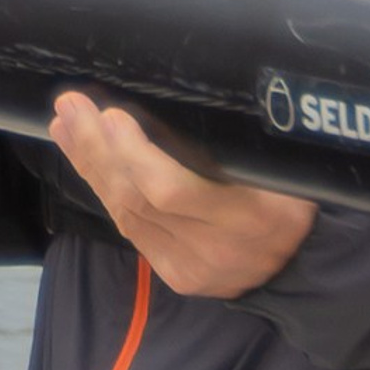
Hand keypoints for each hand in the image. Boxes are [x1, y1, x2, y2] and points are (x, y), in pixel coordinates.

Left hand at [49, 90, 314, 297]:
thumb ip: (242, 146)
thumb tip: (190, 94)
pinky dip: (104, 189)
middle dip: (98, 149)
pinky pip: (130, 228)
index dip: (136, 155)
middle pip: (139, 198)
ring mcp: (191, 267)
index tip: (112, 116)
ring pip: (126, 212)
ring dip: (91, 164)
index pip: (174, 191)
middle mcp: (215, 248)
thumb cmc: (296, 197)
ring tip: (66, 124)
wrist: (303, 265)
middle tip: (72, 106)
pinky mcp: (174, 275)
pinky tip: (84, 158)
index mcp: (252, 217)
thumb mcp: (287, 170)